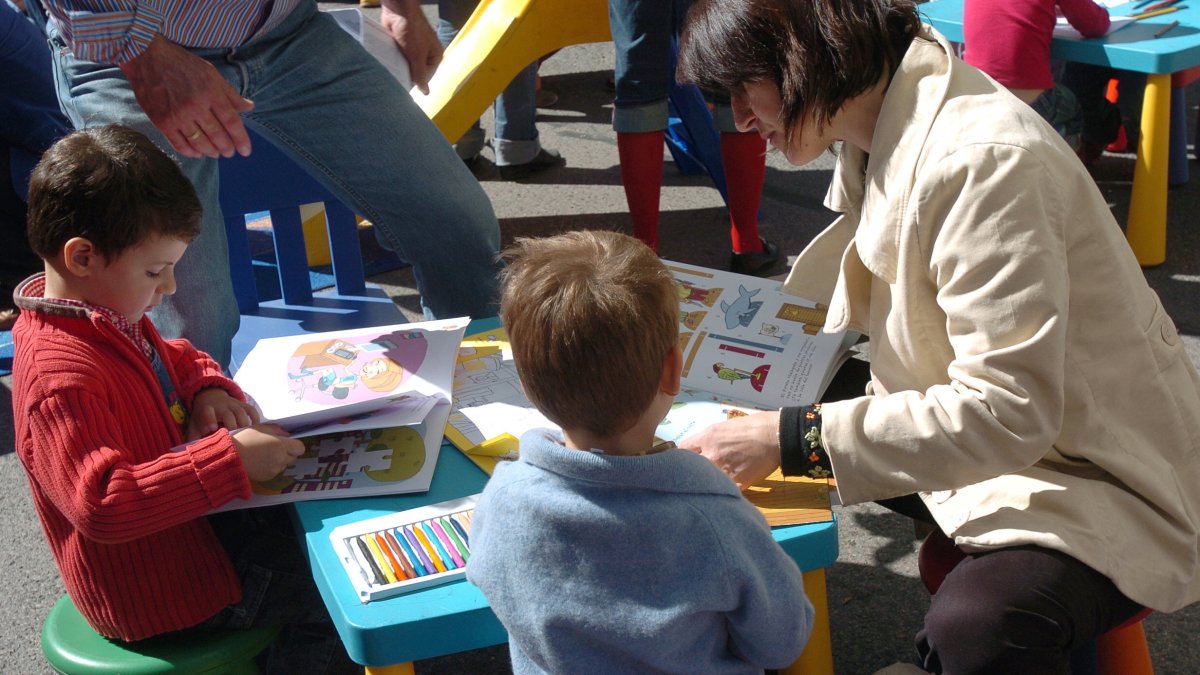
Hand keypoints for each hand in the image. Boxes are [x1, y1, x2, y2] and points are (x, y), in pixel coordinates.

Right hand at [119, 35, 254, 157]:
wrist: (148, 58)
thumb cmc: (183, 65)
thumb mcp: (212, 74)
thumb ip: (231, 94)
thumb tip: (250, 107)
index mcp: (211, 93)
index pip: (231, 122)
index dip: (241, 139)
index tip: (246, 151)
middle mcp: (196, 106)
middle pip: (217, 135)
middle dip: (226, 148)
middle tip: (229, 153)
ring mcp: (178, 115)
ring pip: (200, 143)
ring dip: (210, 151)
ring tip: (215, 153)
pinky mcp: (162, 122)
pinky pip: (179, 144)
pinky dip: (190, 152)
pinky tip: (197, 153)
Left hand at [187, 387, 259, 439]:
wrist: (210, 397)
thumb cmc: (202, 417)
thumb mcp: (194, 424)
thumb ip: (192, 437)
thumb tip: (191, 452)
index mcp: (207, 410)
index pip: (208, 411)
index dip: (209, 419)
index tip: (212, 429)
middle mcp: (221, 406)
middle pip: (229, 415)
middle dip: (231, 426)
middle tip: (233, 439)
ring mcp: (233, 404)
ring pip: (242, 413)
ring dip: (244, 425)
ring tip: (244, 437)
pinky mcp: (243, 405)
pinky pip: (251, 410)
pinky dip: (255, 419)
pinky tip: (254, 430)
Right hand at [232, 425, 305, 481]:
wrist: (230, 457)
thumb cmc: (244, 440)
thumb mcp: (260, 429)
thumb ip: (276, 430)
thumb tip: (287, 434)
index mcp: (280, 445)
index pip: (300, 448)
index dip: (295, 445)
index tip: (288, 443)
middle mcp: (280, 459)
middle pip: (293, 457)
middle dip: (287, 452)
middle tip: (274, 448)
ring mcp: (274, 470)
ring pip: (284, 464)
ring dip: (279, 460)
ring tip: (265, 455)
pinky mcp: (268, 477)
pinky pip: (275, 471)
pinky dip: (271, 467)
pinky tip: (260, 462)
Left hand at [380, 0, 443, 93]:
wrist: (398, 10)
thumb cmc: (412, 29)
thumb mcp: (417, 56)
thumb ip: (420, 75)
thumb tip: (425, 92)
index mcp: (435, 56)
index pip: (426, 76)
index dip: (417, 82)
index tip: (405, 88)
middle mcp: (426, 53)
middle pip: (416, 71)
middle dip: (407, 75)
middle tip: (397, 83)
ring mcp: (413, 49)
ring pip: (406, 65)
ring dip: (399, 69)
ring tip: (391, 74)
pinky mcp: (402, 45)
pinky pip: (398, 58)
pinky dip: (393, 62)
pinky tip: (388, 66)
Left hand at [678, 410, 782, 488]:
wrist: (776, 437)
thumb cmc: (754, 426)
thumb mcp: (725, 426)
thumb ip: (710, 438)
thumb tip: (701, 447)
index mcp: (708, 437)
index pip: (682, 449)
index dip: (684, 454)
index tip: (688, 458)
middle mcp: (712, 454)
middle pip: (690, 467)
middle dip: (693, 469)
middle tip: (698, 472)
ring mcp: (724, 470)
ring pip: (707, 480)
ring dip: (708, 481)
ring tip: (713, 482)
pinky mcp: (738, 483)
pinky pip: (725, 490)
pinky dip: (725, 490)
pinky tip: (726, 489)